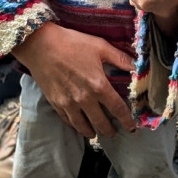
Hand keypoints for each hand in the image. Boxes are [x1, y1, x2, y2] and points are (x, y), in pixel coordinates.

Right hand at [11, 22, 136, 137]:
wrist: (40, 45)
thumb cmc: (71, 43)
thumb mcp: (99, 46)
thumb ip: (120, 58)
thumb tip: (137, 66)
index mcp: (99, 86)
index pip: (118, 109)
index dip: (127, 120)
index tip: (132, 127)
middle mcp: (85, 99)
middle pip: (101, 123)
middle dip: (110, 131)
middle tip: (114, 133)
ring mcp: (68, 103)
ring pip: (83, 126)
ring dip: (92, 132)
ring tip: (96, 134)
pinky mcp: (55, 103)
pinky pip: (68, 120)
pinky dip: (75, 125)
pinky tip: (79, 125)